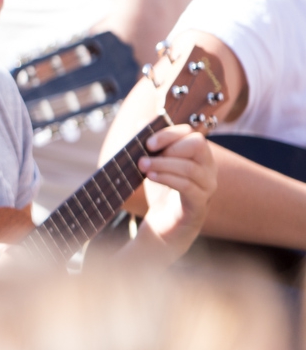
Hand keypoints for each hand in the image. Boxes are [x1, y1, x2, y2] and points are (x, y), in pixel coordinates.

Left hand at [133, 124, 217, 261]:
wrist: (164, 227)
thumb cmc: (161, 193)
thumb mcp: (153, 165)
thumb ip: (148, 145)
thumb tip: (141, 122)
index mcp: (198, 156)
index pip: (192, 133)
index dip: (170, 134)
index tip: (148, 142)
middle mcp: (208, 169)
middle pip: (198, 145)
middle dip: (170, 146)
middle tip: (145, 155)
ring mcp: (207, 188)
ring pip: (191, 167)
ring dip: (163, 164)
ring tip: (143, 166)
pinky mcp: (199, 205)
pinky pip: (189, 187)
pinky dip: (168, 178)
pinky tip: (152, 177)